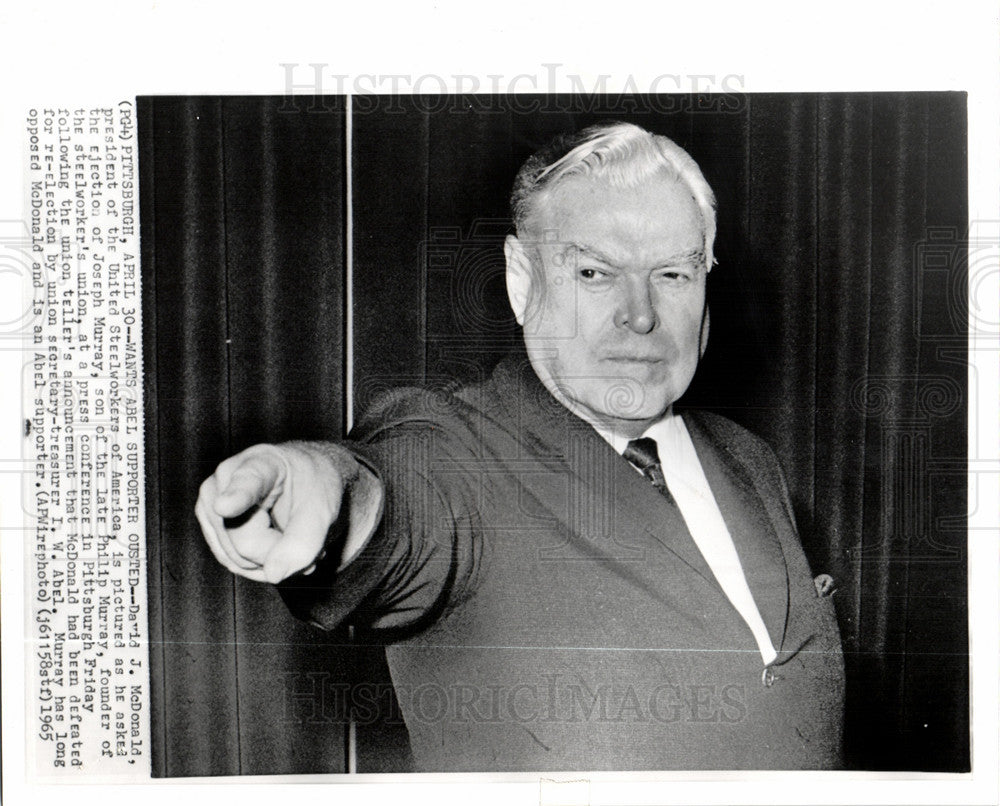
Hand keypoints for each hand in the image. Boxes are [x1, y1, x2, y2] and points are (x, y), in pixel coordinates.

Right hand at [195, 442, 360, 583]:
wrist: (303, 478)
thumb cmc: (313, 485)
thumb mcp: (323, 509)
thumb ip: (303, 541)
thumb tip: (274, 574)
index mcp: (263, 463)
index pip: (248, 482)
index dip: (238, 496)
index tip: (226, 506)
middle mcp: (226, 480)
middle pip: (246, 543)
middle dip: (279, 551)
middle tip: (305, 535)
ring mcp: (211, 504)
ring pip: (238, 559)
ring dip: (273, 560)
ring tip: (293, 538)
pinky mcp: (211, 526)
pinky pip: (234, 563)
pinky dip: (262, 564)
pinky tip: (279, 546)